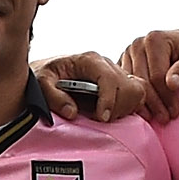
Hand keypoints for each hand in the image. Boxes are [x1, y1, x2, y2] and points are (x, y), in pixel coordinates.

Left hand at [33, 53, 152, 122]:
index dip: (109, 100)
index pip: (110, 78)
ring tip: (106, 117)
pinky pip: (138, 94)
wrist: (48, 71)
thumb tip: (72, 112)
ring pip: (137, 91)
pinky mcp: (119, 83)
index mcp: (89, 60)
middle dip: (116, 108)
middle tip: (99, 119)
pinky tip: (117, 114)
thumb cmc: (45, 75)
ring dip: (126, 108)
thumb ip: (53, 97)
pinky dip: (133, 106)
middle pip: (128, 86)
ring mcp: (115, 73)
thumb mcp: (41, 82)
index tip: (102, 118)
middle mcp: (106, 64)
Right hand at [115, 30, 178, 120]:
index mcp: (153, 40)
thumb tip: (172, 84)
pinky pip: (125, 84)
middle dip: (154, 103)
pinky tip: (144, 110)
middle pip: (142, 81)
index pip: (156, 76)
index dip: (165, 97)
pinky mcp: (123, 62)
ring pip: (131, 85)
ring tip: (155, 118)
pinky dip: (133, 98)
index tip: (174, 112)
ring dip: (143, 104)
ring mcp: (127, 53)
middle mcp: (137, 44)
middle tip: (165, 119)